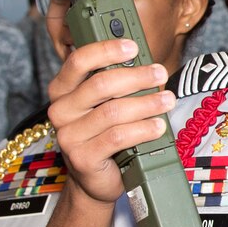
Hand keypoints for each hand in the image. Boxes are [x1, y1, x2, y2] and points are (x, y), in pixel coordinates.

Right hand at [45, 39, 173, 203]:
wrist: (95, 179)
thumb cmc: (104, 134)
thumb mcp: (106, 104)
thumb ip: (117, 84)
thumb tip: (147, 64)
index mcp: (62, 90)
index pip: (79, 61)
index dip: (107, 50)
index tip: (132, 47)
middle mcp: (60, 111)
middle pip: (101, 84)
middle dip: (136, 77)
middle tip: (160, 74)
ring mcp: (69, 136)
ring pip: (113, 112)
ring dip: (146, 104)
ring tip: (167, 101)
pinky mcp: (82, 157)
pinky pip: (118, 137)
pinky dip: (142, 130)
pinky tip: (158, 126)